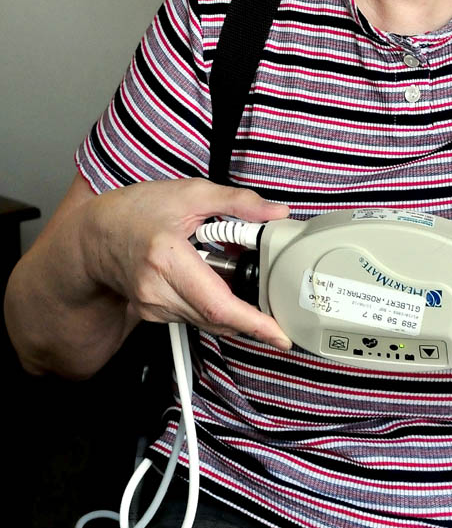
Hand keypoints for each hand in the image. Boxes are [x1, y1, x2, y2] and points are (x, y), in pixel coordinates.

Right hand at [82, 178, 292, 348]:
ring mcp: (152, 307)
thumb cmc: (139, 210)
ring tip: (238, 273)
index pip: (217, 304)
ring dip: (234, 308)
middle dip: (254, 316)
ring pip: (208, 321)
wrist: (96, 233)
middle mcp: (157, 290)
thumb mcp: (192, 193)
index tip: (279, 335)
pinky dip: (215, 305)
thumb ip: (239, 202)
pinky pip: (195, 316)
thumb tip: (276, 213)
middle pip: (218, 318)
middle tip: (276, 300)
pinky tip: (217, 281)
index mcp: (167, 258)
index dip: (253, 323)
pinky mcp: (152, 314)